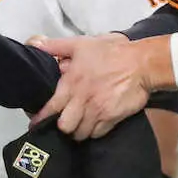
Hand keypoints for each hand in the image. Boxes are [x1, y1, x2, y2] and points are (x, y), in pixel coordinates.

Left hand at [28, 33, 147, 139]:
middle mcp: (82, 100)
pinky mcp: (112, 118)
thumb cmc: (111, 52)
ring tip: (79, 124)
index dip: (41, 118)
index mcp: (71, 83)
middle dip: (63, 126)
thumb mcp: (81, 44)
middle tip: (65, 121)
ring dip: (78, 131)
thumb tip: (36, 44)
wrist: (141, 63)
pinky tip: (95, 124)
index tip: (36, 123)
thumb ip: (56, 46)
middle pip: (65, 126)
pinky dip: (94, 131)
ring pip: (81, 133)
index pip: (51, 107)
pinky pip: (98, 133)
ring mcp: (98, 111)